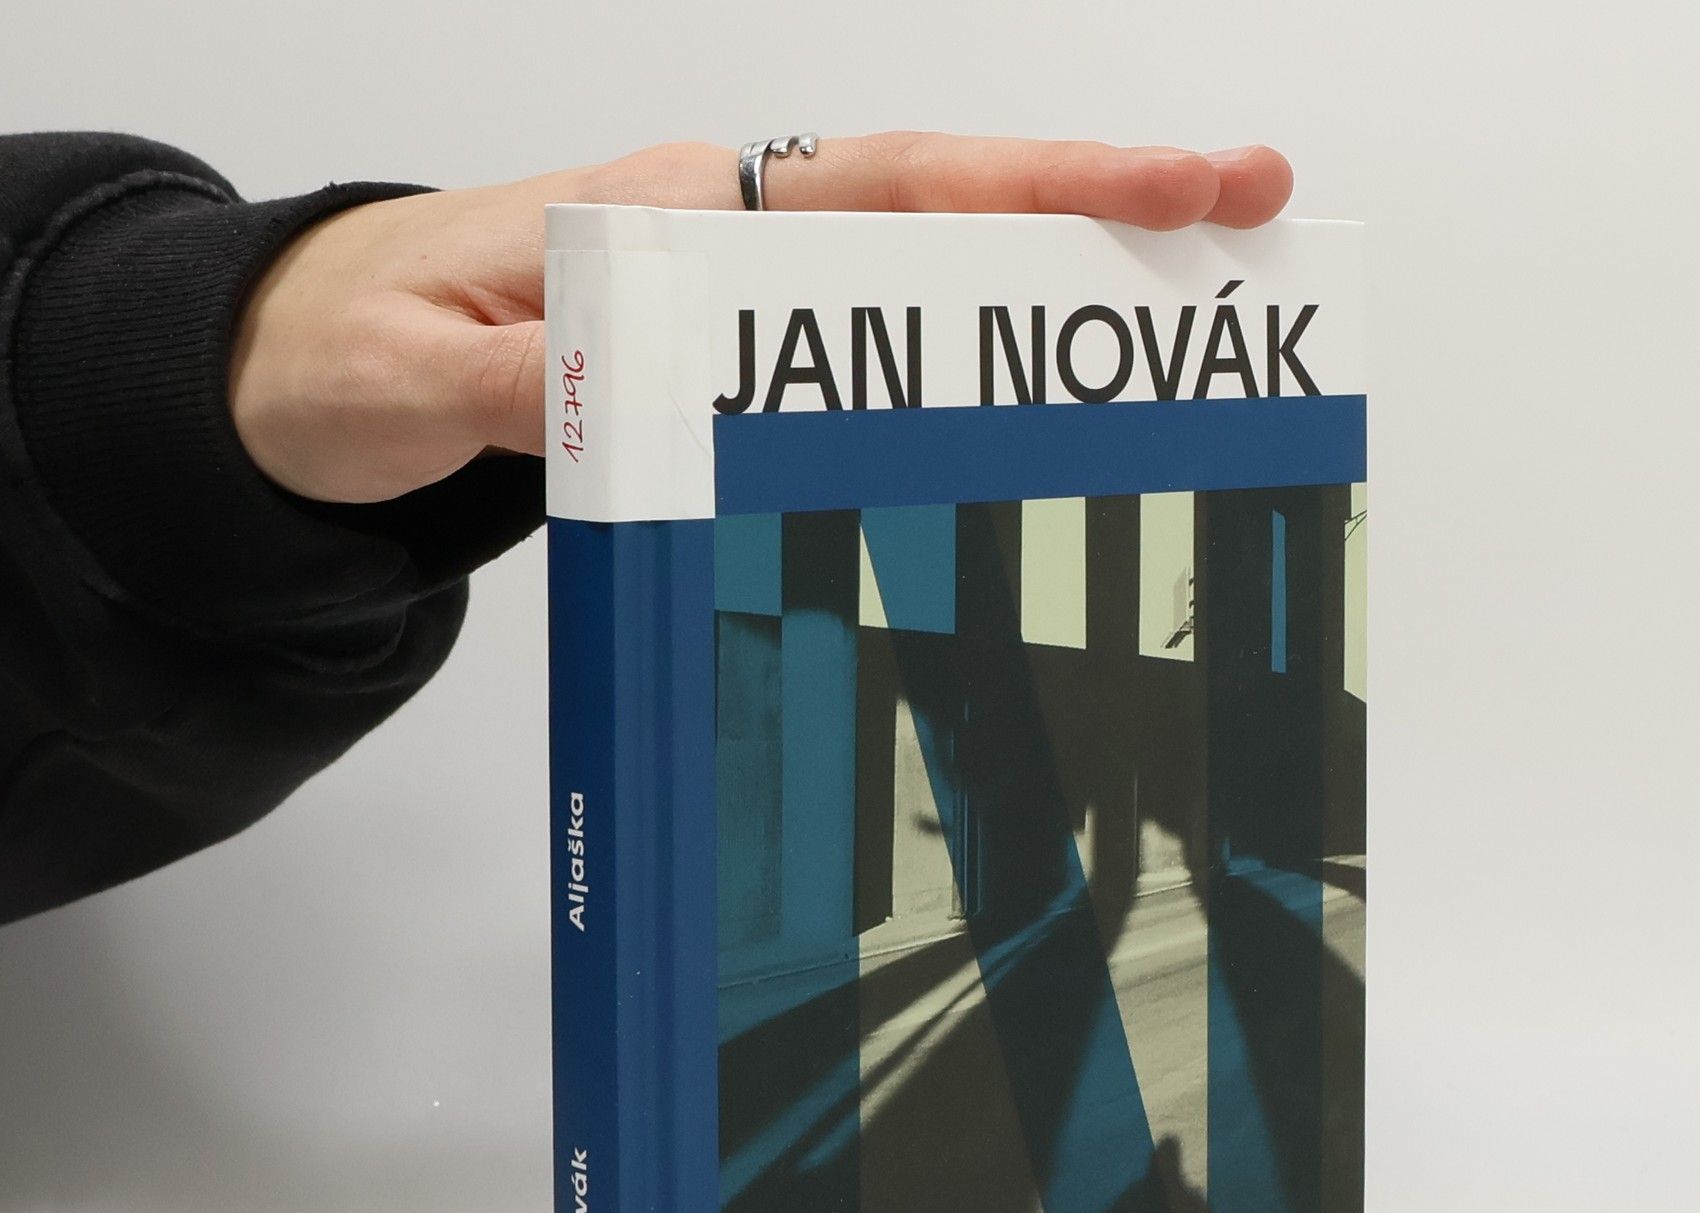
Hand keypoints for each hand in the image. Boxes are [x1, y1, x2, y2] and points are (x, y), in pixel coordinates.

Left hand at [229, 135, 1292, 504]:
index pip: (884, 188)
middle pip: (943, 206)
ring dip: (1054, 282)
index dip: (1034, 186)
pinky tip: (1038, 385)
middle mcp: (720, 232)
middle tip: (1247, 210)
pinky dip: (967, 351)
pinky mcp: (724, 349)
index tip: (1170, 185)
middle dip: (1100, 206)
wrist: (310, 365)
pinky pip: (868, 345)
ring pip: (922, 272)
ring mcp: (732, 288)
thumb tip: (628, 397)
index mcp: (667, 212)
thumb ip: (519, 388)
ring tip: (1190, 306)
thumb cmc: (349, 354)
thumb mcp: (408, 381)